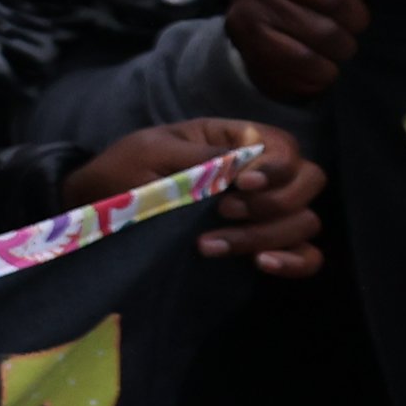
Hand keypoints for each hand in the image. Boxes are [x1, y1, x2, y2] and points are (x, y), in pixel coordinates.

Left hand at [81, 118, 326, 274]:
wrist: (96, 213)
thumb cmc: (122, 172)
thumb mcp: (153, 152)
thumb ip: (202, 157)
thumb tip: (248, 164)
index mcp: (233, 142)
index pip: (285, 146)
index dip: (275, 167)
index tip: (242, 185)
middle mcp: (257, 176)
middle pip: (309, 181)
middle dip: (273, 201)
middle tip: (223, 211)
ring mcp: (262, 214)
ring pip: (305, 221)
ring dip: (264, 234)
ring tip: (207, 244)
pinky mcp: (259, 247)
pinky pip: (306, 256)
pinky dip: (294, 261)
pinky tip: (261, 263)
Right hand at [225, 0, 375, 96]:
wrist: (260, 34)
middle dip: (354, 19)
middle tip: (356, 29)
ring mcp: (249, 1)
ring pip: (319, 30)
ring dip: (341, 47)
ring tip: (342, 49)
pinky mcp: (246, 36)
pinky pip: (301, 57)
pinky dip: (323, 70)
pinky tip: (325, 68)